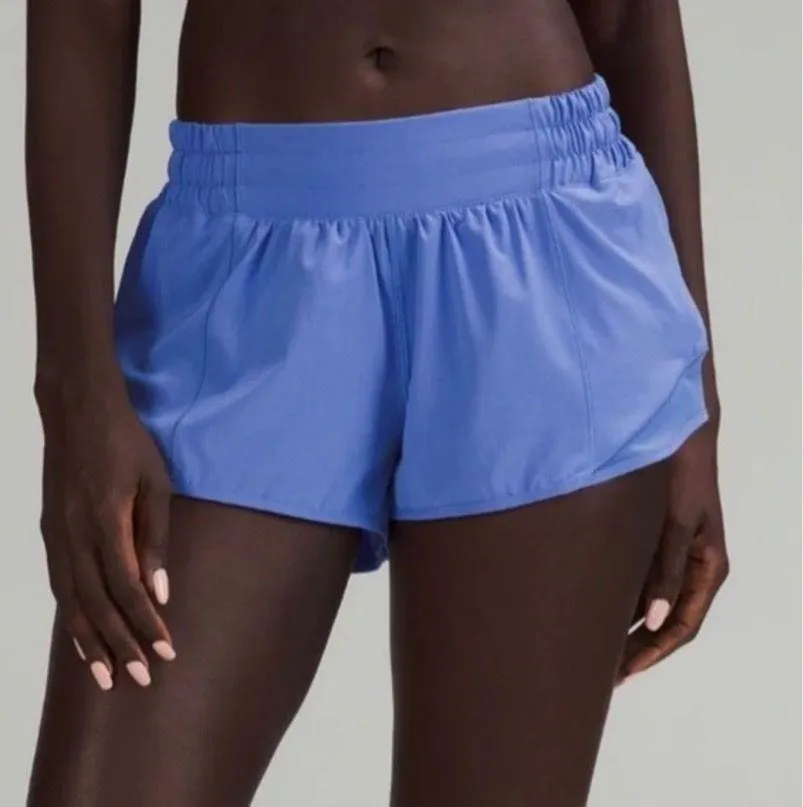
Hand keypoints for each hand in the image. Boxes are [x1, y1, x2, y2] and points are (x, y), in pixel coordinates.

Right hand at [36, 373, 175, 690]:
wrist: (77, 412)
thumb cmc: (128, 444)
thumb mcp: (155, 484)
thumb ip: (156, 538)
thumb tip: (161, 591)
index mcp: (105, 522)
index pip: (127, 588)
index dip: (146, 623)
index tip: (166, 650)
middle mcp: (73, 536)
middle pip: (96, 604)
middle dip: (120, 644)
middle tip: (142, 678)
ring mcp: (55, 536)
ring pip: (70, 601)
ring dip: (89, 640)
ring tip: (105, 676)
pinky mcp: (49, 533)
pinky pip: (58, 585)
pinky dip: (70, 616)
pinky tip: (81, 635)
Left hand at [617, 420, 728, 683]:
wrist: (674, 433)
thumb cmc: (681, 475)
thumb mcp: (676, 523)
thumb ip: (667, 571)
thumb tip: (656, 621)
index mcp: (708, 569)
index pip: (683, 626)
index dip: (653, 652)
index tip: (623, 673)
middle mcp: (691, 569)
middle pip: (666, 622)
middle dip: (637, 648)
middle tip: (601, 671)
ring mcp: (672, 556)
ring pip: (651, 604)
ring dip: (626, 626)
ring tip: (593, 647)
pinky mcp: (653, 542)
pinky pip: (640, 582)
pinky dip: (621, 599)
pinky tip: (594, 608)